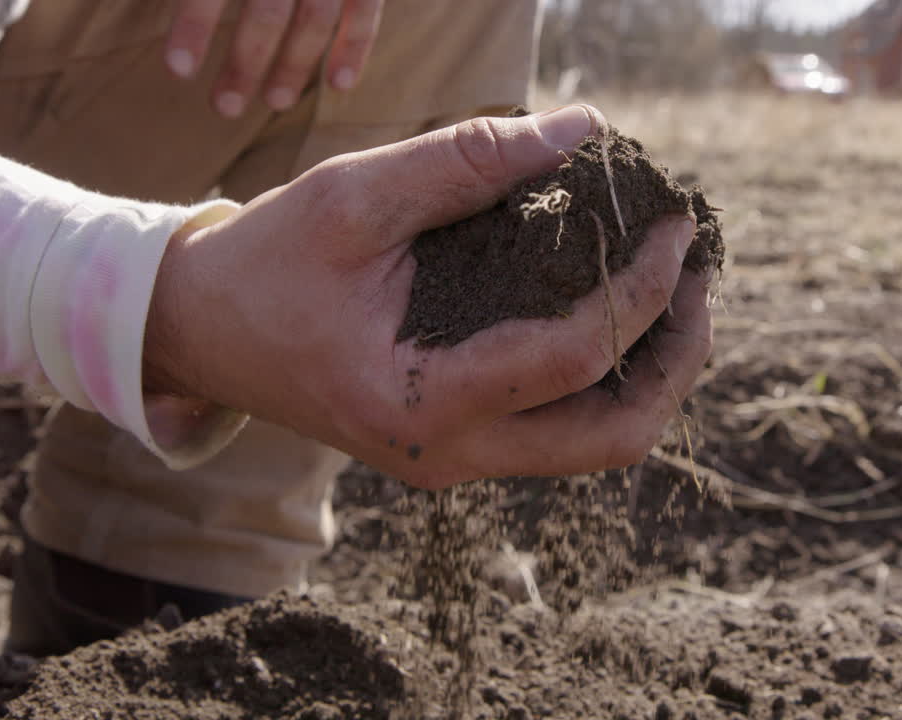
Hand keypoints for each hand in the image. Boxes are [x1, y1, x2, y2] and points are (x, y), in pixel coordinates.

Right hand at [145, 106, 713, 488]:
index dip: (643, 289)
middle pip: (614, 437)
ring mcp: (457, 463)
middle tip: (697, 278)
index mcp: (421, 399)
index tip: (677, 225)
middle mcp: (450, 454)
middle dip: (676, 357)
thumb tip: (582, 130)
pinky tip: (617, 314)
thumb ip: (467, 159)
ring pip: (598, 446)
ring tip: (674, 295)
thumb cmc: (269, 261)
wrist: (204, 334)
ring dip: (652, 375)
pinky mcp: (459, 448)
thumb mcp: (354, 194)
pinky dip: (608, 377)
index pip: (575, 356)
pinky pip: (563, 431)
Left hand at [164, 0, 384, 116]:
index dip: (194, 22)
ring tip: (272, 103)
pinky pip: (364, 8)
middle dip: (245, 61)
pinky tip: (338, 85)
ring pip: (314, 14)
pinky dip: (355, 45)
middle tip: (224, 108)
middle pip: (267, 6)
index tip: (177, 70)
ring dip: (295, 64)